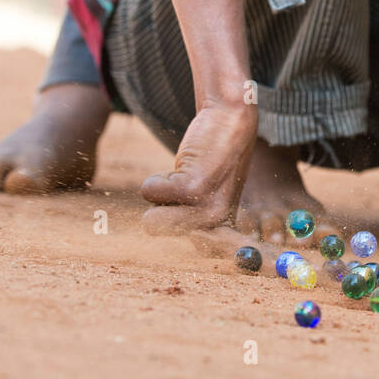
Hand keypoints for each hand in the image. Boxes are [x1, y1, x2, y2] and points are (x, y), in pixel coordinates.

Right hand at [139, 101, 256, 234]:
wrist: (229, 121)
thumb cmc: (213, 162)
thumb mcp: (207, 200)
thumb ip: (192, 225)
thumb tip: (158, 236)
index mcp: (223, 233)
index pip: (198, 257)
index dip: (177, 242)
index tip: (180, 229)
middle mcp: (217, 226)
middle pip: (154, 230)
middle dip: (159, 206)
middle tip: (184, 186)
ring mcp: (206, 210)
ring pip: (150, 219)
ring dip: (159, 192)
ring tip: (185, 176)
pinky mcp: (192, 190)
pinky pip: (148, 191)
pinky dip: (158, 177)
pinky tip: (184, 166)